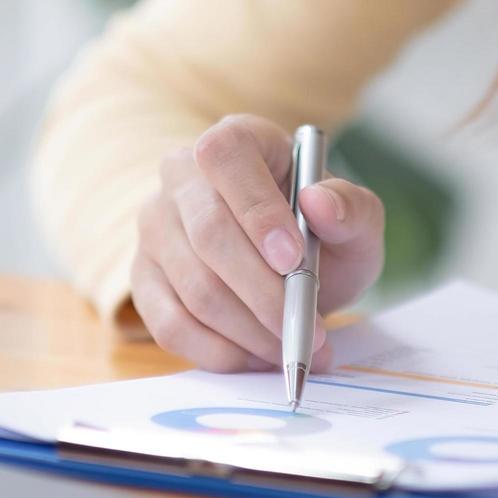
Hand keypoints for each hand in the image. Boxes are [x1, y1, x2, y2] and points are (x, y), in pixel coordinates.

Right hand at [131, 114, 384, 371]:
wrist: (287, 265)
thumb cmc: (319, 232)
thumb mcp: (354, 219)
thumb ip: (351, 209)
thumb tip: (320, 204)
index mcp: (235, 140)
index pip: (225, 158)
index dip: (256, 210)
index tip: (294, 258)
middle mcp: (180, 176)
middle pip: (207, 232)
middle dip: (262, 291)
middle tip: (307, 326)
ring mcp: (155, 229)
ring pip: (193, 287)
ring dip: (250, 330)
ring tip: (294, 347)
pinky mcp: (144, 280)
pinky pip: (170, 325)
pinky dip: (220, 352)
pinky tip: (258, 357)